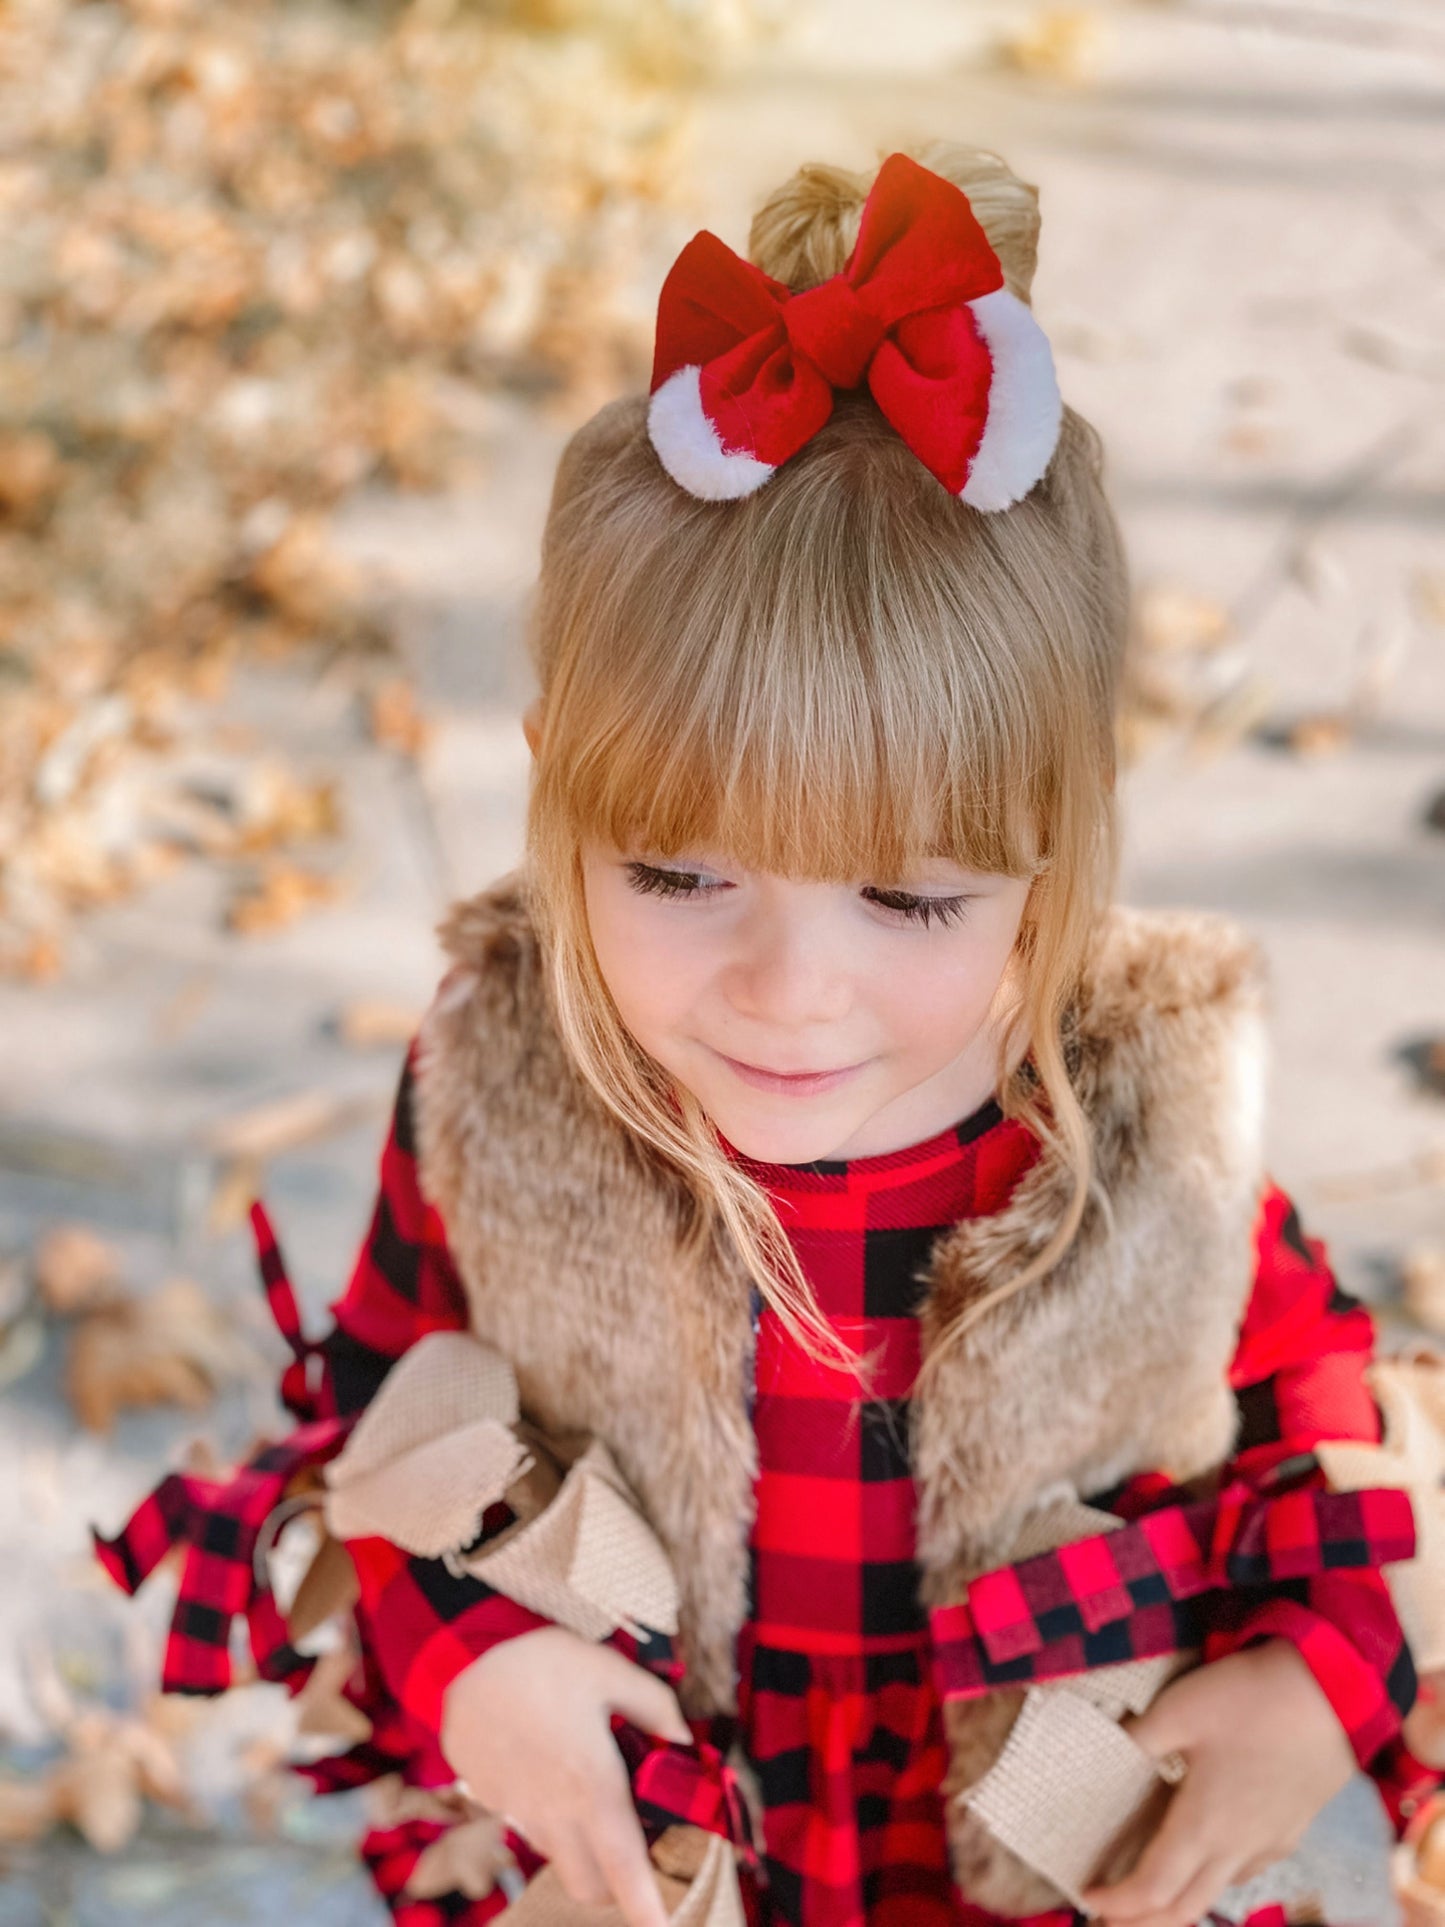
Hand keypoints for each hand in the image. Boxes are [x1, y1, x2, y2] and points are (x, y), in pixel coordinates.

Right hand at [440, 1625, 691, 1926]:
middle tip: (630, 1847)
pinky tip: (546, 1768)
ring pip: (555, 1857)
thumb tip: (682, 1740)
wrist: (465, 1659)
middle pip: (587, 1885)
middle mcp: (555, 1812)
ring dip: (576, 1846)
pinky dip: (544, 1815)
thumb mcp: (611, 1670)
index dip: (646, 1908)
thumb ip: (655, 1707)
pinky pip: (524, 1825)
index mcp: (593, 1785)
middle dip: (613, 1884)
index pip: (624, 1866)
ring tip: (585, 1793)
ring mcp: (518, 1811)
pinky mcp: (491, 1801)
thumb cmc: (543, 1663)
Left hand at [1079, 1640, 1355, 1926]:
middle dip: (1143, 1921)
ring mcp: (1270, 1843)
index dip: (1117, 1902)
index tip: (1086, 1895)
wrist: (1332, 1691)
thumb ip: (1137, 1740)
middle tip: (1108, 1917)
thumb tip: (1104, 1749)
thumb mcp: (1178, 1710)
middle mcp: (1238, 1848)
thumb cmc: (1249, 1699)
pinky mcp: (1291, 1830)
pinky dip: (1213, 1879)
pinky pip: (1245, 1871)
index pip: (1152, 1888)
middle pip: (1185, 1909)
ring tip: (1149, 1892)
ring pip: (1217, 1892)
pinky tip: (1203, 1858)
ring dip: (1179, 1903)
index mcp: (1204, 1826)